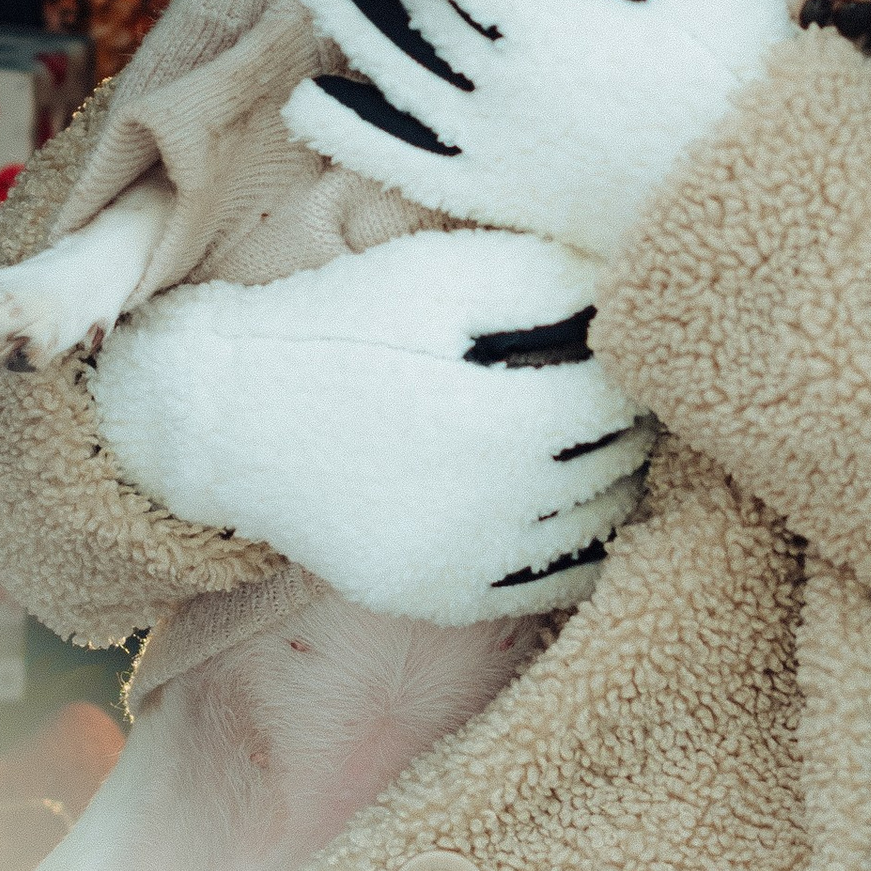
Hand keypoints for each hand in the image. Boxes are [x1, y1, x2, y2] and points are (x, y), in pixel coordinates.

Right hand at [86, 228, 651, 626]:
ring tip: (588, 440)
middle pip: (618, 462)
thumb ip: (553, 281)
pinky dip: (579, 543)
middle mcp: (499, 501)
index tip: (623, 344)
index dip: (631, 366)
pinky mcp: (446, 595)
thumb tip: (631, 292)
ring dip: (611, 481)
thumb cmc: (351, 324)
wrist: (240, 418)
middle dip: (626, 422)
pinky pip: (556, 583)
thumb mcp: (449, 274)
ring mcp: (472, 560)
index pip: (623, 399)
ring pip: (597, 525)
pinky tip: (562, 502)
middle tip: (614, 391)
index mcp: (508, 415)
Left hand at [281, 0, 793, 259]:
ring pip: (396, 70)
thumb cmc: (746, 79)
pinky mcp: (497, 195)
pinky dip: (351, 131)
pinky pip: (402, 162)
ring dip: (348, 20)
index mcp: (548, 24)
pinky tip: (312, 105)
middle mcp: (501, 85)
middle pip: (417, 4)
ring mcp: (491, 147)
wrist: (764, 206)